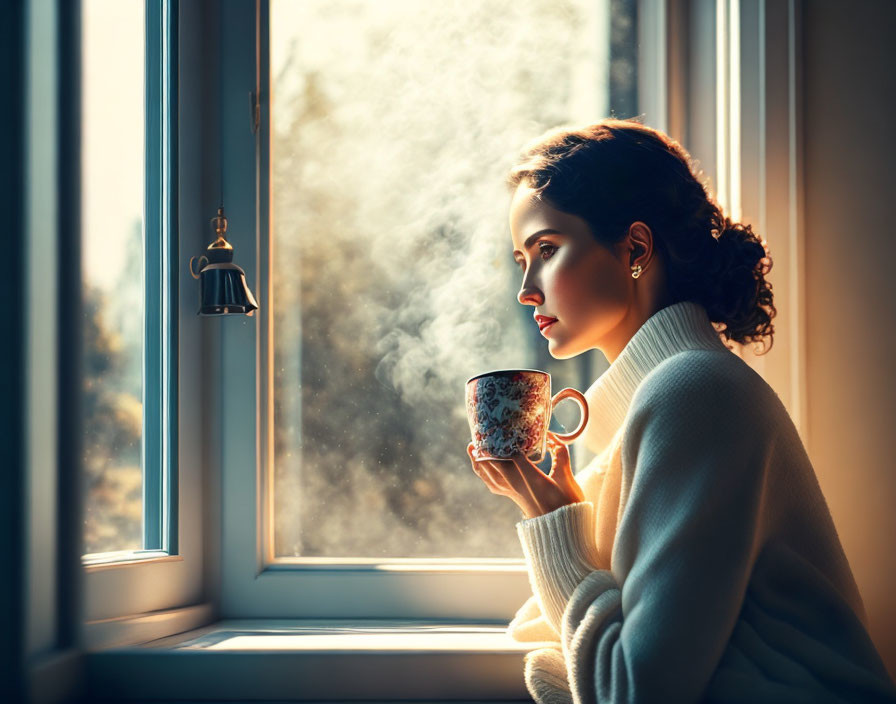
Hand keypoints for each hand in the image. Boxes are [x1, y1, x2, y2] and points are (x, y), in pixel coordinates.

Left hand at [466, 432, 585, 519]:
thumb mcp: (568, 479)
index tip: (499, 427)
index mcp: (531, 479)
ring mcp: (512, 492)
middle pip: (494, 463)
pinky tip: (480, 467)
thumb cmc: (567, 505)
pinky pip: (491, 484)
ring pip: (488, 474)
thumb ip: (561, 457)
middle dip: (485, 448)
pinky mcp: (512, 497)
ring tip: (471, 447)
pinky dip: (483, 473)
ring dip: (479, 460)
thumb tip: (554, 438)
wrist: (561, 532)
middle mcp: (517, 486)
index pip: (511, 456)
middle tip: (480, 432)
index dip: (503, 442)